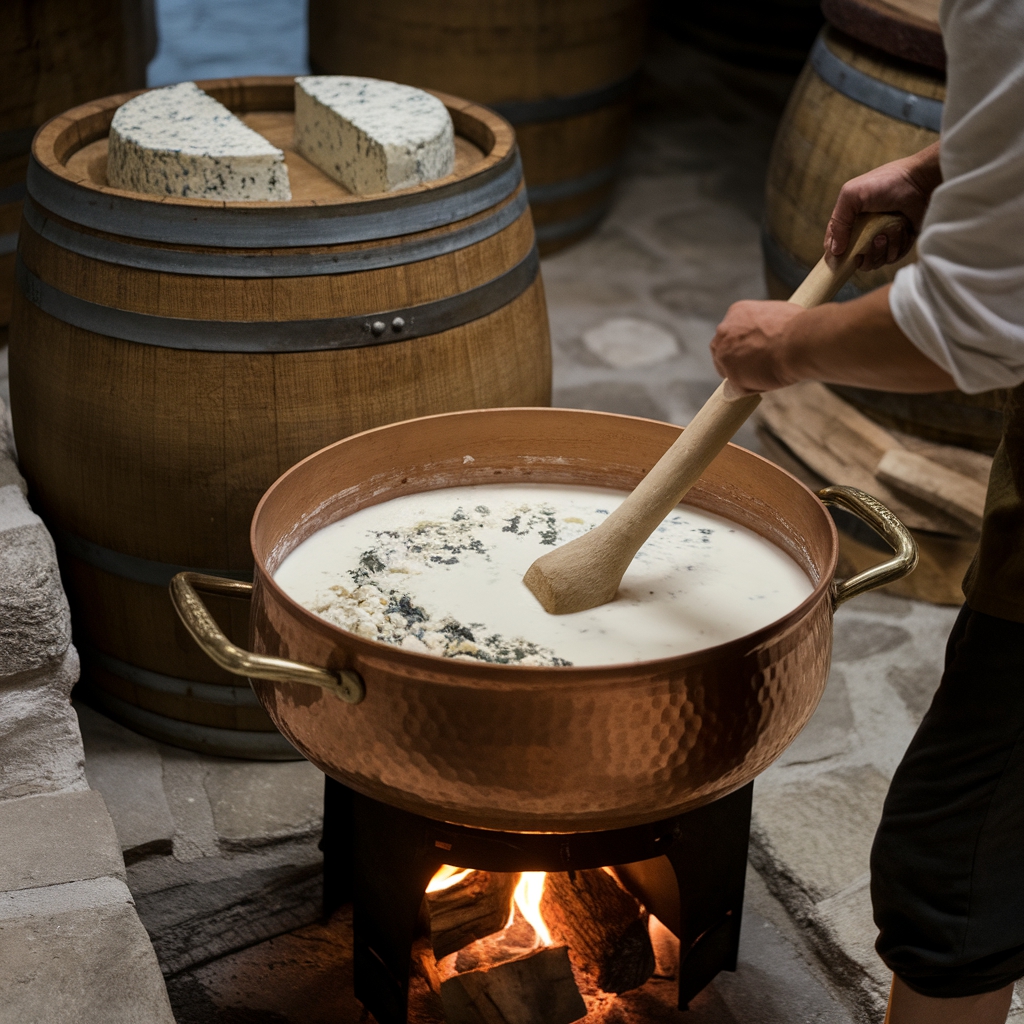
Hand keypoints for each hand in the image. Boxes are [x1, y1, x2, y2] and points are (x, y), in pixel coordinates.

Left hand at [711, 300, 804, 393]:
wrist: (800, 341)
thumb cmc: (798, 327)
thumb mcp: (777, 315)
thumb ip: (763, 326)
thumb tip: (769, 336)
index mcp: (737, 312)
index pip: (731, 332)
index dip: (742, 344)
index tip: (754, 350)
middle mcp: (724, 331)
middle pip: (722, 350)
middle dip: (735, 359)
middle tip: (756, 365)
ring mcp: (724, 354)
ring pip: (727, 370)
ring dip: (742, 374)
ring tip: (769, 372)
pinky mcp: (731, 375)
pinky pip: (739, 387)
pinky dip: (752, 387)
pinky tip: (770, 379)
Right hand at [825, 142, 941, 269]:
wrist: (920, 180)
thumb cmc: (885, 183)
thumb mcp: (852, 195)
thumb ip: (838, 222)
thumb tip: (834, 251)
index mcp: (850, 222)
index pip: (835, 246)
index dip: (836, 255)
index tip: (842, 256)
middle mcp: (864, 234)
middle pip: (857, 260)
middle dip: (866, 254)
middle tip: (876, 238)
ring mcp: (882, 239)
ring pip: (876, 261)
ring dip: (884, 248)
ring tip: (891, 228)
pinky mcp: (900, 243)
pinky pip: (893, 257)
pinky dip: (898, 245)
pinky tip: (903, 228)